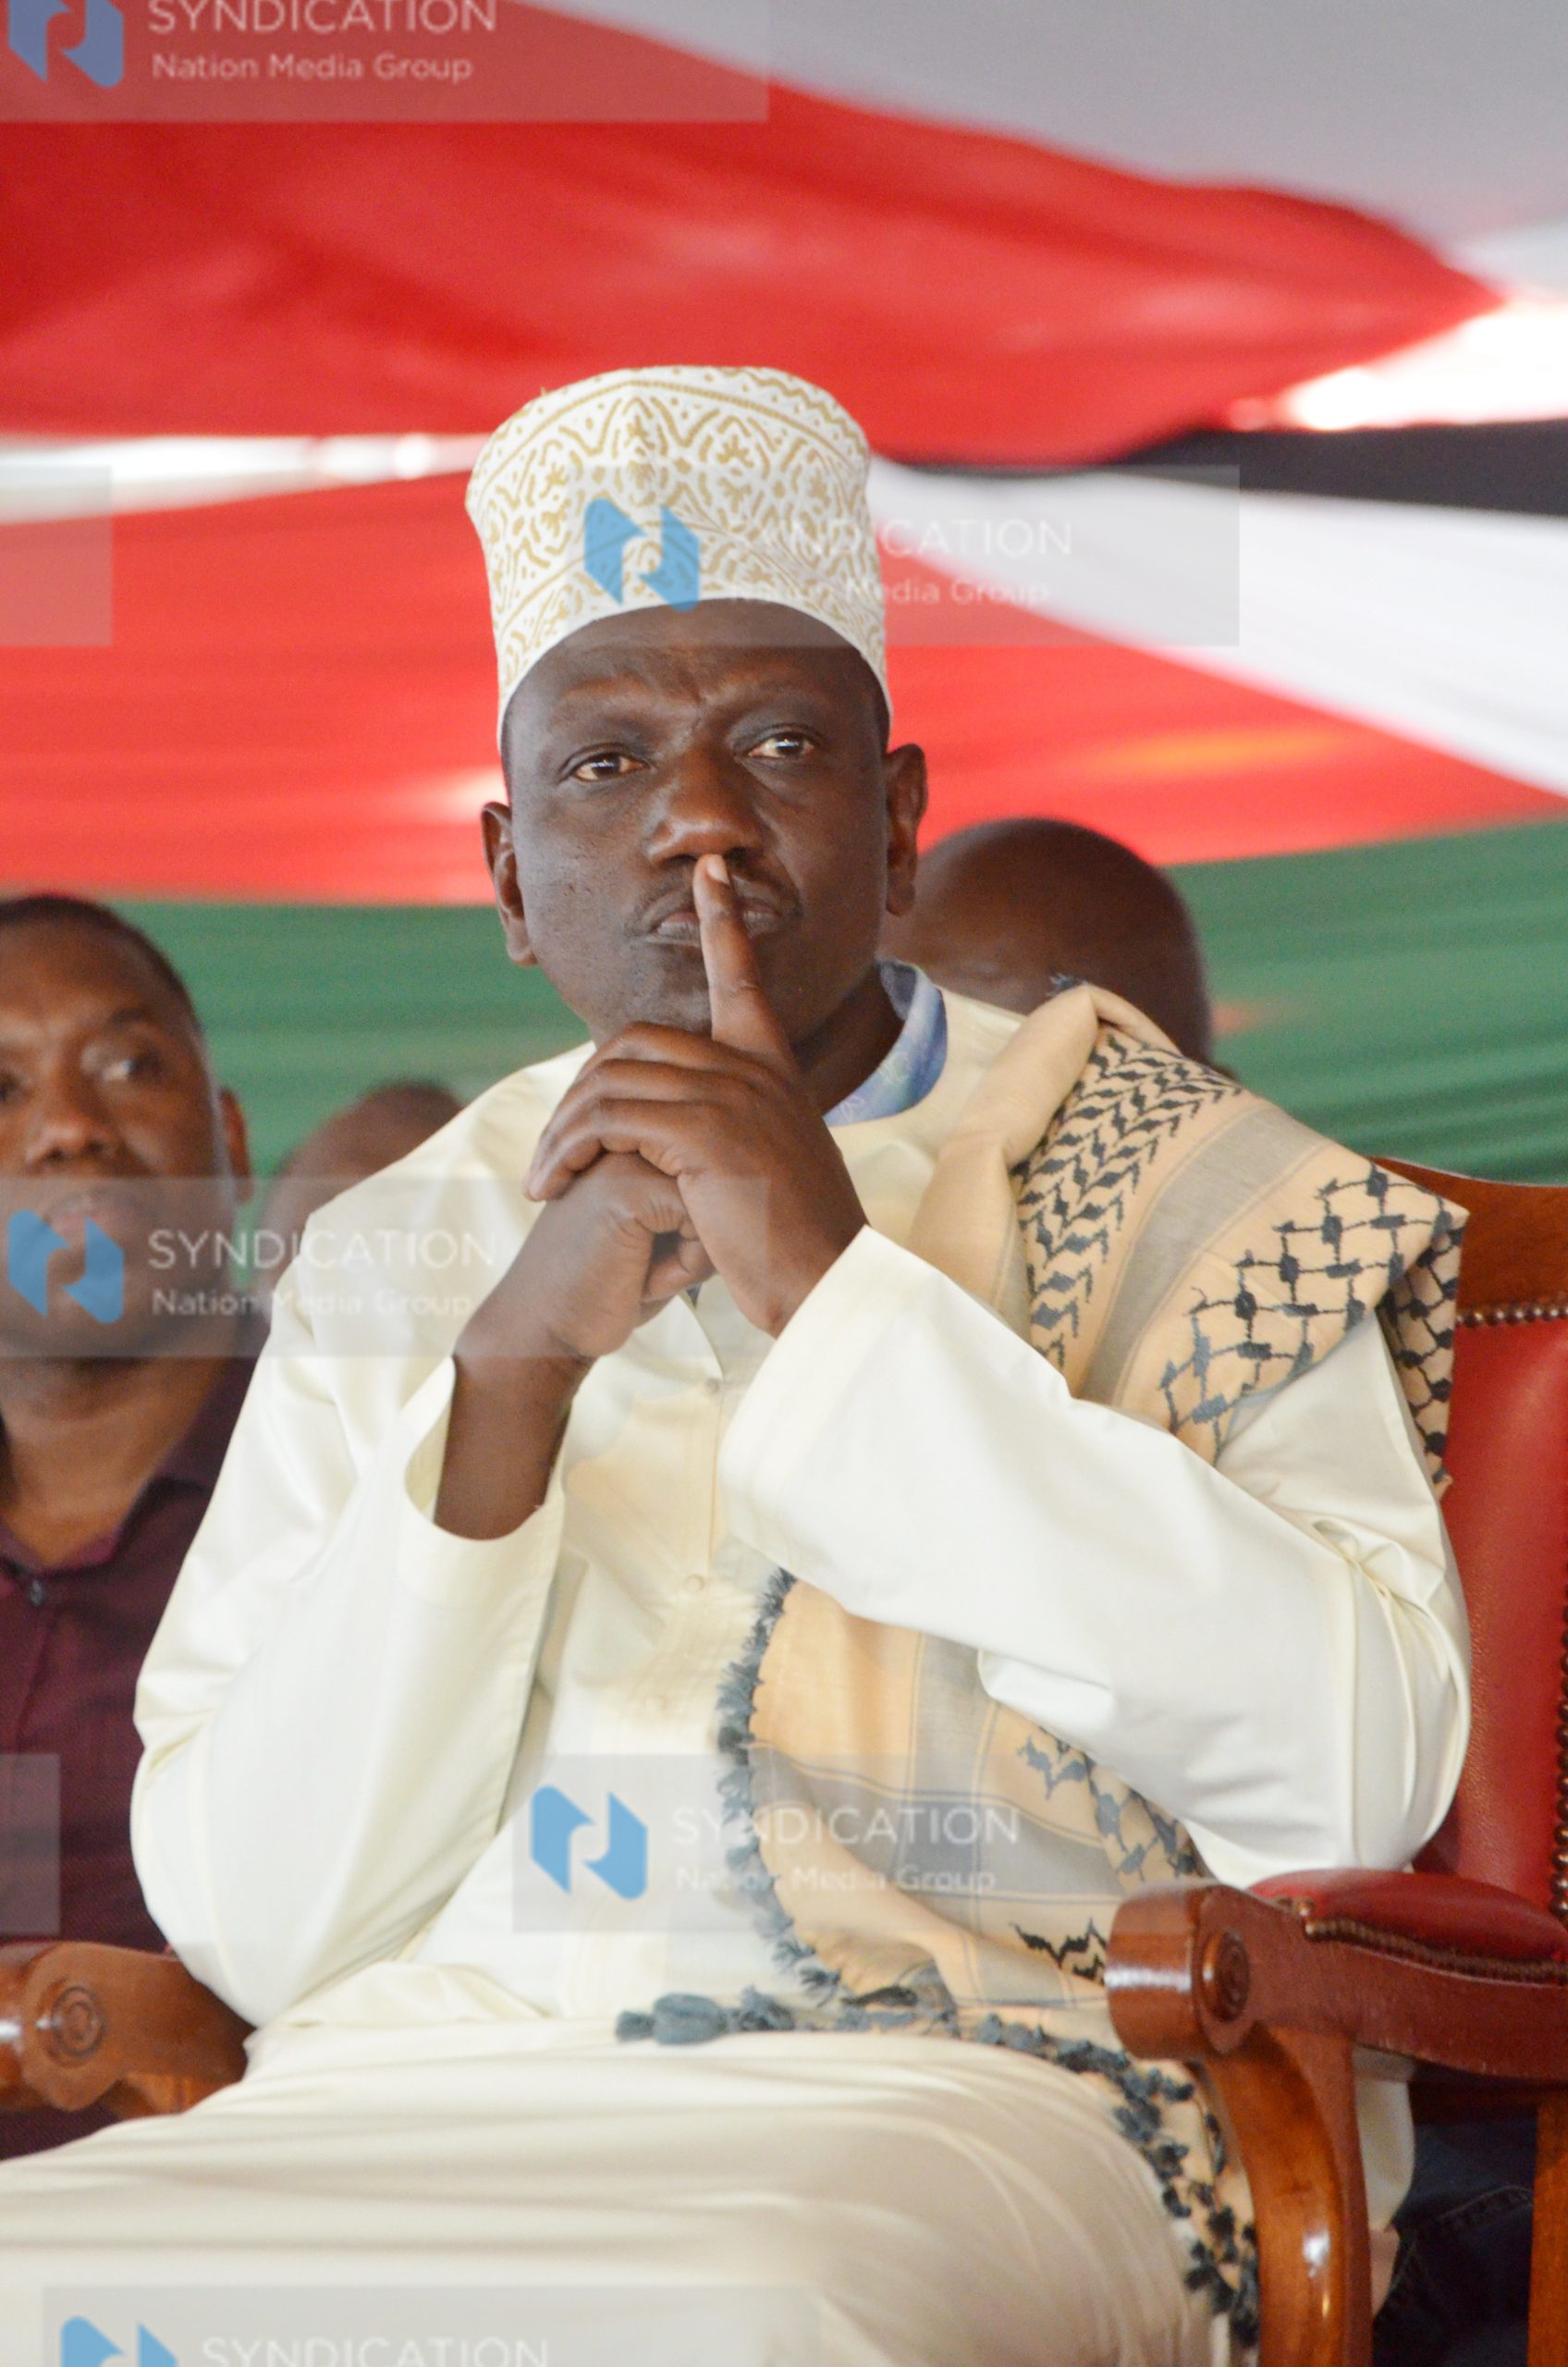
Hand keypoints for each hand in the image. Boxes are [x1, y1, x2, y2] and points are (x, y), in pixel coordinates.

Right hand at [434, 1153, 711, 1538]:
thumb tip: (780, 1179)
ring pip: (724, 1201)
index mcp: (650, 1130)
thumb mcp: (669, 1224)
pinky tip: (640, 1277)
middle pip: (732, 1182)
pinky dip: (687, 1267)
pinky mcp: (629, 1188)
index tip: (657, 1247)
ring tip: (644, 1265)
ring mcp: (630, 1153)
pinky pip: (705, 1225)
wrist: (549, 1325)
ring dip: (698, 1250)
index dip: (711, 1224)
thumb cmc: (617, 1281)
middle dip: (707, 1235)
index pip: (731, 1169)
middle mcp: (639, 1130)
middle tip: (648, 1260)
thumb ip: (707, 1188)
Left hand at [525, 856, 864, 1335]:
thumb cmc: (793, 1244)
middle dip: (577, 1094)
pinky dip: (574, 1150)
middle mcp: (755, 1070)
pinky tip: (564, 1184)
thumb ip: (727, 1130)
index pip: (743, 977)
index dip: (724, 921)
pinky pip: (613, 1119)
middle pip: (633, 1042)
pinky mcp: (708, 1135)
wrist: (827, 1284)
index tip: (711, 870)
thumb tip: (674, 1130)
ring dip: (563, 1133)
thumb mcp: (767, 1168)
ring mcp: (734, 1097)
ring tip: (544, 1182)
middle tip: (552, 1155)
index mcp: (773, 1069)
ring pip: (611, 1081)